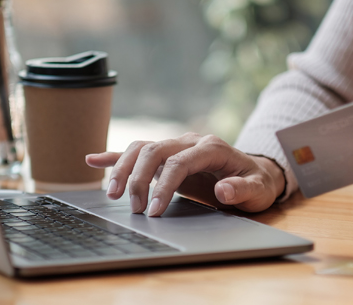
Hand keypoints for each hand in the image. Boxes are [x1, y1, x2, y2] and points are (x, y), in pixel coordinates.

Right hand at [85, 133, 284, 216]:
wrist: (256, 173)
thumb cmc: (256, 182)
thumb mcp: (258, 189)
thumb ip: (242, 189)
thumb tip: (223, 189)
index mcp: (211, 147)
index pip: (178, 162)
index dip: (163, 185)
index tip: (153, 210)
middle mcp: (189, 141)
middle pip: (154, 151)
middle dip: (139, 179)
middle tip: (135, 209)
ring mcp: (176, 146)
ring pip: (142, 148)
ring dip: (124, 168)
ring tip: (114, 194)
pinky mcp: (167, 155)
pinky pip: (138, 151)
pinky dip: (115, 156)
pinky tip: (93, 160)